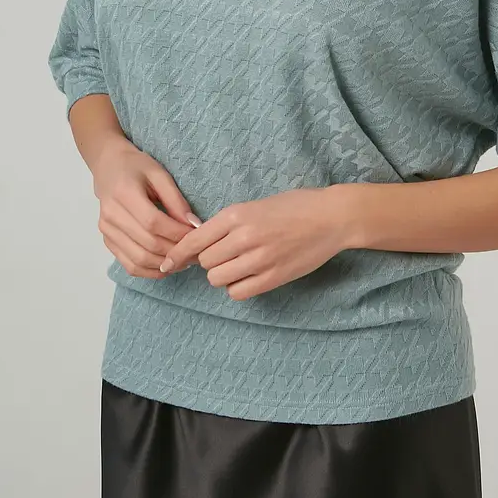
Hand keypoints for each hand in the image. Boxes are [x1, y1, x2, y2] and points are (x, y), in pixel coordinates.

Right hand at [93, 141, 201, 277]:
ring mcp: (107, 230)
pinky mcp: (107, 241)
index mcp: (124, 193)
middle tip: (195, 252)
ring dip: (164, 265)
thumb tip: (194, 225)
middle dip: (175, 251)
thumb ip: (176, 200)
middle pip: (147, 243)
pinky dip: (150, 271)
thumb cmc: (136, 167)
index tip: (196, 235)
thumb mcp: (159, 174)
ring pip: (139, 259)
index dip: (177, 233)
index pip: (153, 222)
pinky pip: (129, 265)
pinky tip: (166, 266)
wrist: (108, 167)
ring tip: (184, 261)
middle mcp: (111, 215)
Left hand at [158, 185, 351, 299]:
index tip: (167, 263)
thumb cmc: (294, 207)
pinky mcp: (273, 277)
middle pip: (204, 263)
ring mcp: (259, 259)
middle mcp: (244, 237)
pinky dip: (238, 287)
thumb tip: (201, 242)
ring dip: (223, 275)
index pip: (194, 240)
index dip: (177, 254)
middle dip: (208, 261)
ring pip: (218, 279)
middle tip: (223, 255)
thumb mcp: (255, 205)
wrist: (331, 217)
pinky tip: (248, 276)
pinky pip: (238, 292)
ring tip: (238, 265)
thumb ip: (228, 223)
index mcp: (237, 214)